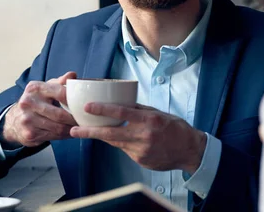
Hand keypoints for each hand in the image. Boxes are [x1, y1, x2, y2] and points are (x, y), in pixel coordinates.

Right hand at [1, 72, 77, 147]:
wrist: (15, 120)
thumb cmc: (37, 100)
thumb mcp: (46, 87)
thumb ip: (60, 82)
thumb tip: (73, 75)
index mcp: (35, 88)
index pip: (60, 92)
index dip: (74, 100)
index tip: (84, 104)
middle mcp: (28, 103)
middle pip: (59, 114)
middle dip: (74, 119)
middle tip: (84, 120)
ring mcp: (27, 119)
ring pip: (58, 127)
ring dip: (71, 129)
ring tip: (80, 127)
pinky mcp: (29, 134)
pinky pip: (53, 136)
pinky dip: (64, 135)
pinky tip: (69, 132)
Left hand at [70, 103, 206, 173]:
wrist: (190, 150)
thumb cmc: (175, 128)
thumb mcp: (158, 113)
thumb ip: (139, 110)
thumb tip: (120, 103)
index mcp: (149, 120)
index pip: (121, 113)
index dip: (102, 110)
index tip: (88, 107)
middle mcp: (143, 136)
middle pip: (110, 134)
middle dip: (89, 132)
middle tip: (73, 130)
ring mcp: (141, 150)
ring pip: (116, 143)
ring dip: (102, 137)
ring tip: (87, 132)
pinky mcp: (140, 160)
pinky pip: (125, 150)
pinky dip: (123, 144)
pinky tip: (128, 140)